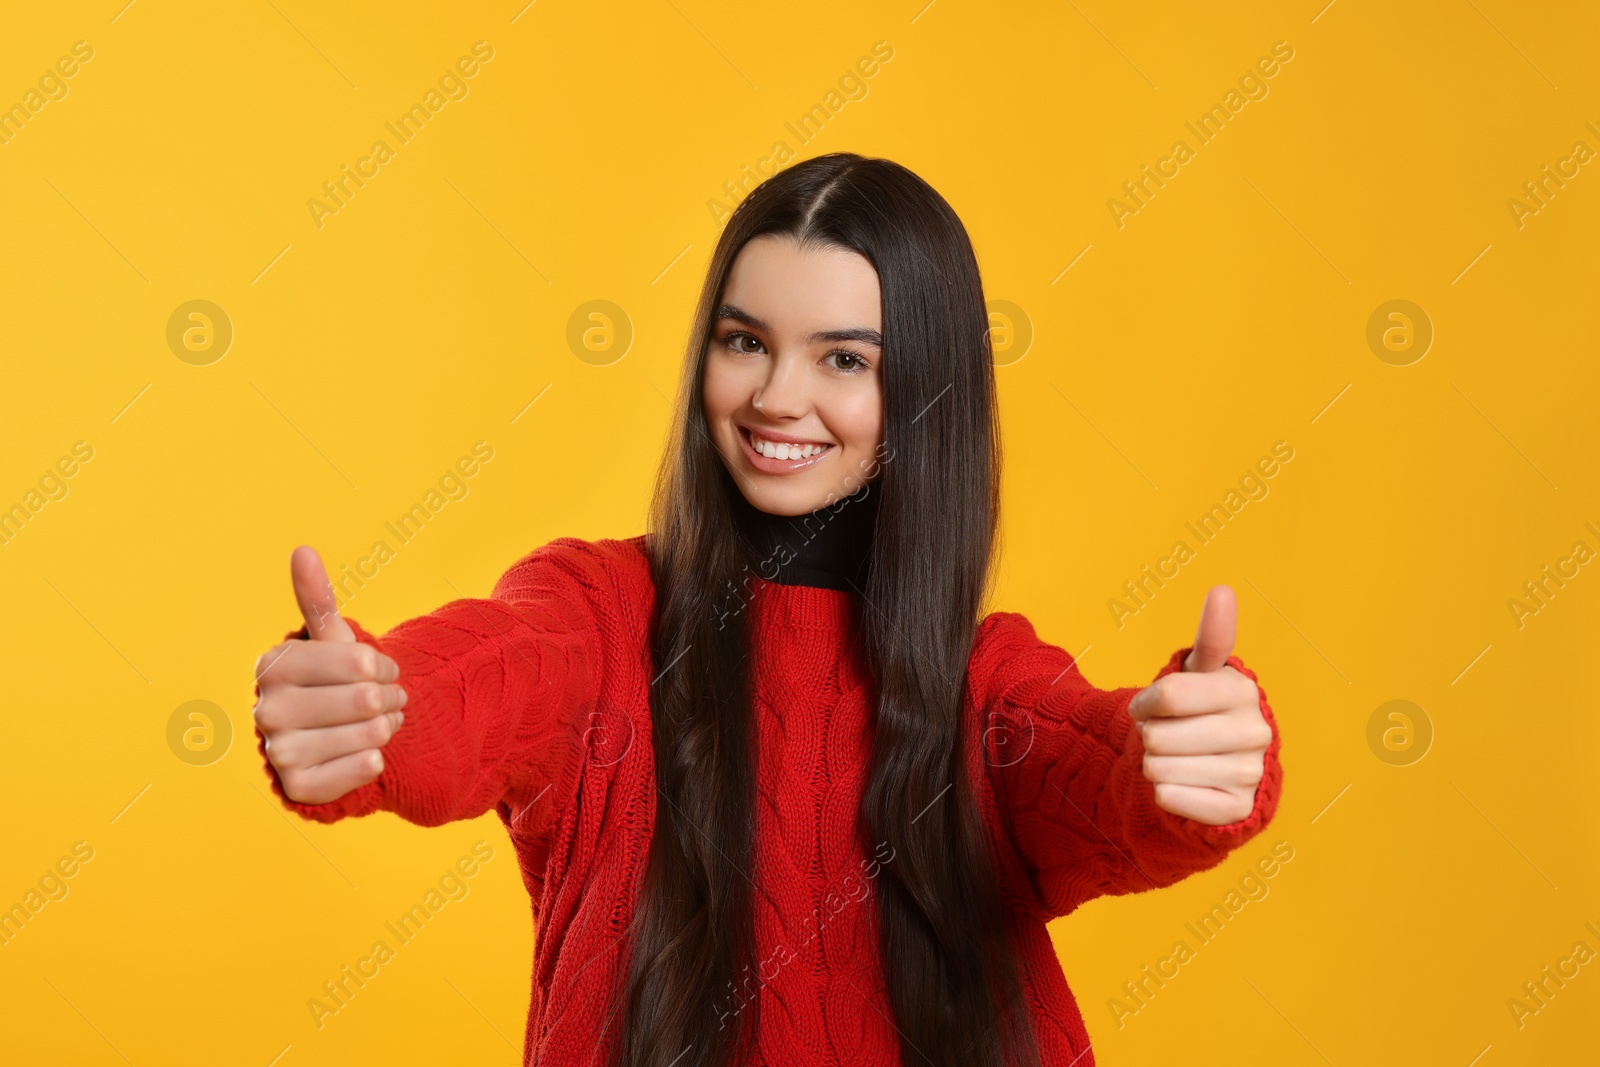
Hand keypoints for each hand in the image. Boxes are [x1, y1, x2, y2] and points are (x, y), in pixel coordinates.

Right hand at [252, 546, 406, 803]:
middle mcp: (266, 709)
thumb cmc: (334, 682)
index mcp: (274, 666)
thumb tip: (302, 550)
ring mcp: (279, 751)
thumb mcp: (330, 640)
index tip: (378, 670)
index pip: (361, 661)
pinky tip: (366, 754)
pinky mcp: (299, 788)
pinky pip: (362, 769)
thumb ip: (317, 599)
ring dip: (387, 728)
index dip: (383, 666)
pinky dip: (375, 760)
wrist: (330, 740)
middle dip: (390, 699)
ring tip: (376, 725)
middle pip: (367, 700)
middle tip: (384, 702)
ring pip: (369, 735)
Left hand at [1127, 585, 1269, 825]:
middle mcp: (1254, 731)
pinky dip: (1164, 792)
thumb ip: (1211, 635)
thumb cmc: (1199, 711)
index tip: (1150, 706)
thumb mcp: (1199, 673)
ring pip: (1159, 769)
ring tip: (1179, 758)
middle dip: (1150, 735)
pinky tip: (1186, 784)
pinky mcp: (1236, 809)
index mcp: (1240, 690)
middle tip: (1169, 735)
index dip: (1145, 704)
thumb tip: (1223, 590)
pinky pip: (1170, 798)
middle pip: (1157, 736)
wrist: (1216, 766)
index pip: (1168, 694)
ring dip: (1154, 765)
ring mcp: (1248, 772)